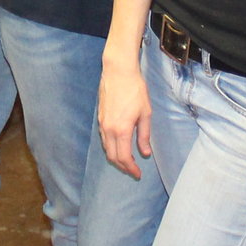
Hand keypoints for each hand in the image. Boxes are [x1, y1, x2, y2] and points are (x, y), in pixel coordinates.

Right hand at [97, 57, 154, 177]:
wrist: (118, 72)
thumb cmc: (135, 90)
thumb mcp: (145, 113)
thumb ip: (144, 135)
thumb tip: (145, 153)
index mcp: (121, 130)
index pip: (124, 157)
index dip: (131, 168)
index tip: (138, 174)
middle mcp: (108, 130)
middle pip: (112, 156)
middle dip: (122, 167)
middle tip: (133, 171)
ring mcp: (102, 123)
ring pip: (106, 148)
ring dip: (116, 157)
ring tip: (127, 161)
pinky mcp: (100, 117)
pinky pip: (103, 138)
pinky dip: (111, 147)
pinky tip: (119, 145)